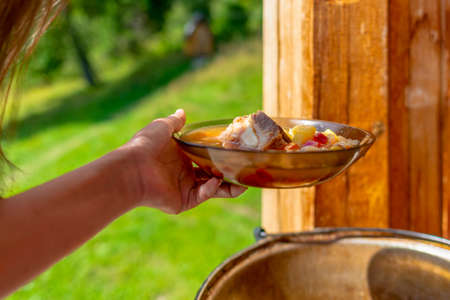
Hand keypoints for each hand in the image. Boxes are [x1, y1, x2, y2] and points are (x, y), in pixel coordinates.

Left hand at [125, 109, 246, 213]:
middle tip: (246, 171)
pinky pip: (202, 195)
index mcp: (181, 157)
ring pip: (212, 189)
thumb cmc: (145, 146)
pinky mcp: (183, 201)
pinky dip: (211, 189)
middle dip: (229, 175)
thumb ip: (174, 122)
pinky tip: (216, 181)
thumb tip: (182, 112)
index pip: (206, 158)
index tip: (235, 152)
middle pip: (213, 176)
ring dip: (228, 187)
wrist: (132, 168)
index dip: (220, 156)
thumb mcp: (162, 127)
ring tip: (244, 184)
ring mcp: (184, 188)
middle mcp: (184, 173)